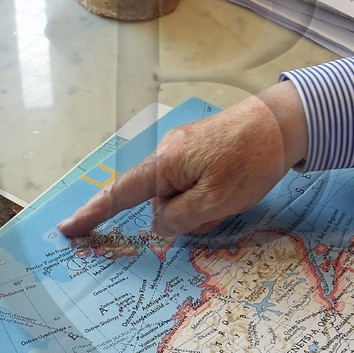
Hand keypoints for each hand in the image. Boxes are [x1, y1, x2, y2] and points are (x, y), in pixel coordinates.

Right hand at [57, 81, 308, 236]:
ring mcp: (185, 150)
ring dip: (201, 208)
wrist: (286, 123)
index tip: (68, 229)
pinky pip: (194, 184)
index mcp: (165, 164)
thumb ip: (179, 218)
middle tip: (219, 213)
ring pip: (180, 196)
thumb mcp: (215, 201)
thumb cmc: (251, 161)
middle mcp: (168, 153)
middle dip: (182, 218)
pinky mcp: (203, 150)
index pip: (119, 195)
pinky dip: (209, 196)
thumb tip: (159, 222)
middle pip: (158, 202)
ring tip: (234, 196)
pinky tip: (235, 188)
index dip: (93, 215)